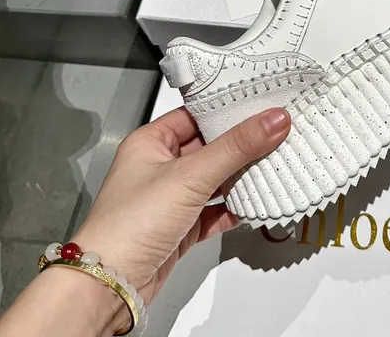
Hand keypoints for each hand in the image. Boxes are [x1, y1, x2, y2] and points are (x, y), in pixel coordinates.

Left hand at [72, 106, 289, 308]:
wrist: (110, 287)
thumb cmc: (134, 221)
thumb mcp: (190, 175)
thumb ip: (237, 147)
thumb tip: (276, 119)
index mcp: (151, 143)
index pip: (195, 115)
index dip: (227, 109)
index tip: (261, 101)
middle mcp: (160, 167)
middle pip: (210, 147)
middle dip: (242, 143)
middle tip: (279, 130)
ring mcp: (172, 199)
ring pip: (216, 179)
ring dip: (243, 176)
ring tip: (278, 160)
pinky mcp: (182, 227)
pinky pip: (216, 210)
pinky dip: (237, 207)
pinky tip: (259, 201)